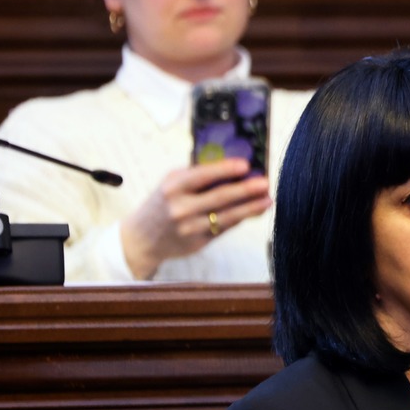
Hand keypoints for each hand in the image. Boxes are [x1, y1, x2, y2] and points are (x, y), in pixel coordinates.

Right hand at [119, 157, 271, 279]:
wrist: (142, 238)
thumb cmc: (162, 203)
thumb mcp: (171, 184)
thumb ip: (196, 176)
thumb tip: (232, 168)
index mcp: (173, 188)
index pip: (203, 176)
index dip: (225, 170)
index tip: (246, 165)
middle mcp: (180, 208)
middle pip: (220, 198)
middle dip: (246, 190)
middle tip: (265, 183)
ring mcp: (190, 228)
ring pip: (227, 217)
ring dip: (251, 208)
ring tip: (267, 200)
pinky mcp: (198, 243)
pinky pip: (224, 229)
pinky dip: (240, 219)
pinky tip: (254, 211)